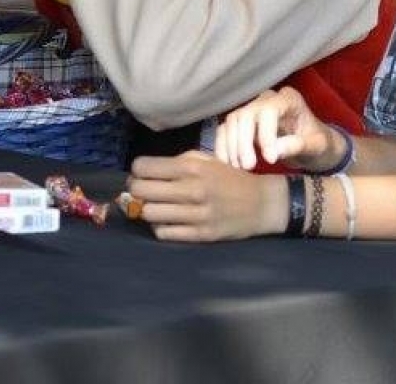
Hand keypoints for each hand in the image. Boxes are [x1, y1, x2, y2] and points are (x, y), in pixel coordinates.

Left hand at [125, 150, 287, 241]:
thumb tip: (143, 171)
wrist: (260, 204)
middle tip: (140, 190)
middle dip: (135, 190)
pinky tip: (165, 220)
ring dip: (145, 210)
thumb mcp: (205, 160)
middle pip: (141, 191)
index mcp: (191, 167)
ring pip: (149, 214)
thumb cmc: (228, 178)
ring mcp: (196, 215)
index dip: (137, 170)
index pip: (143, 168)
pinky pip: (164, 233)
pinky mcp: (201, 235)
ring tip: (152, 206)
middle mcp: (192, 190)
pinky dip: (159, 226)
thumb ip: (176, 163)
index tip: (141, 173)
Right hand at [214, 86, 335, 170]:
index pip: (268, 110)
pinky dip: (223, 147)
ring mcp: (253, 110)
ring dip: (231, 146)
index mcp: (288, 100)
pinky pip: (225, 130)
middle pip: (245, 114)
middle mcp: (267, 100)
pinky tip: (228, 165)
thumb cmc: (320, 144)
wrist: (314, 147)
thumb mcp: (317, 146)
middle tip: (248, 167)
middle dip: (243, 142)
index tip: (270, 159)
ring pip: (232, 121)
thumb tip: (273, 152)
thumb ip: (298, 145)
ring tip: (238, 168)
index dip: (265, 134)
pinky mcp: (243, 123)